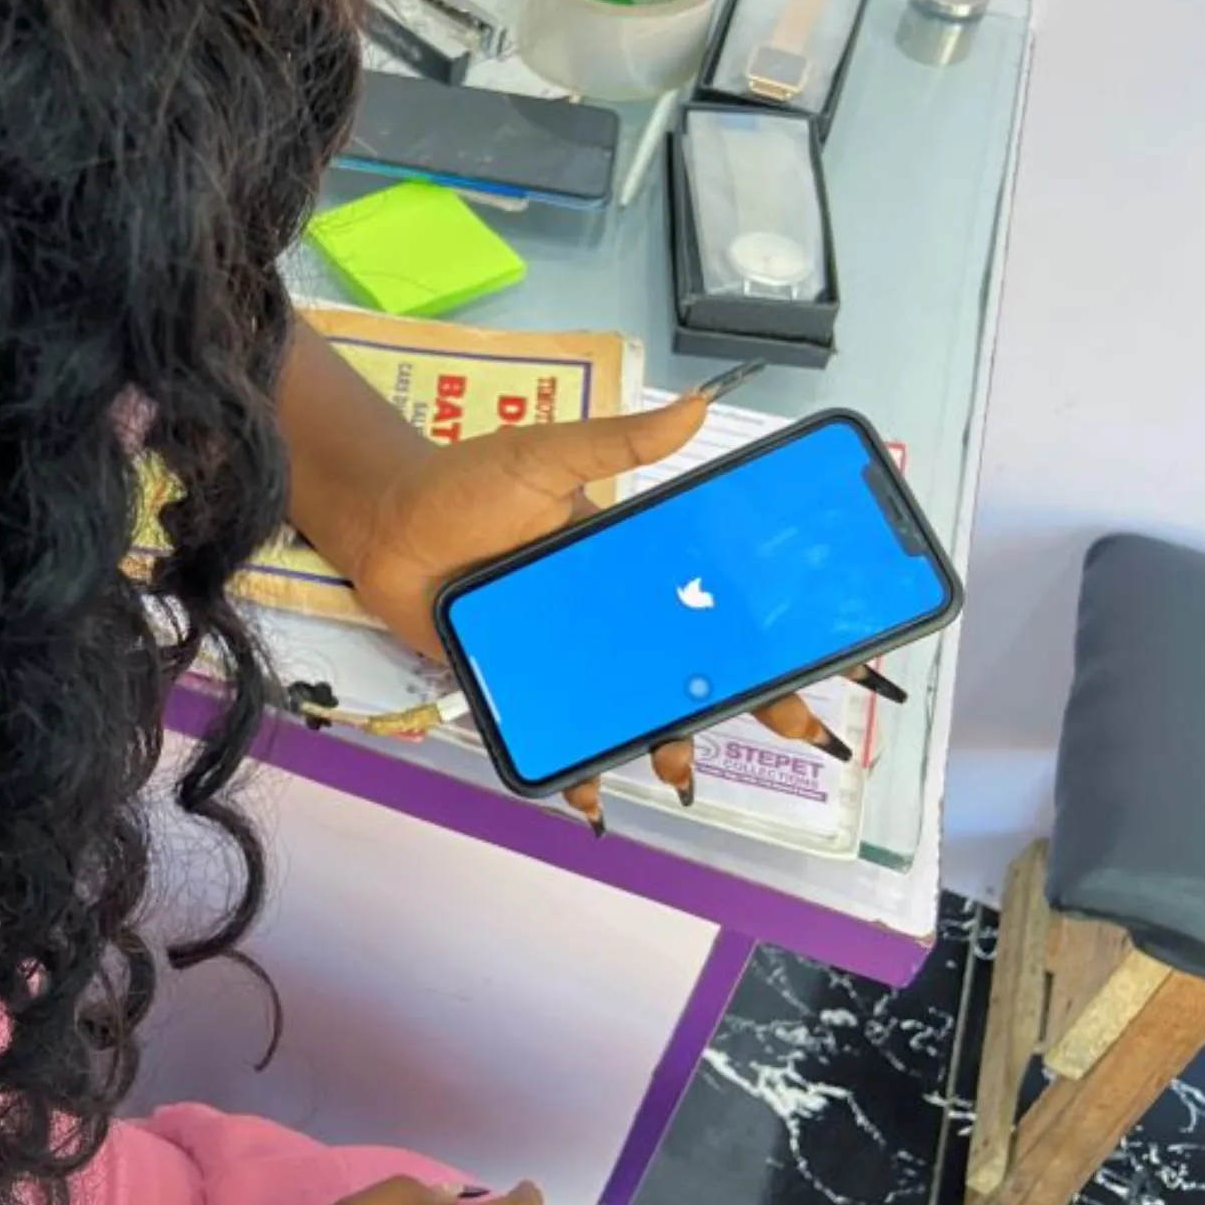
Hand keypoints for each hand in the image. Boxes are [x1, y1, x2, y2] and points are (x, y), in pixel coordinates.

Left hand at [334, 398, 832, 767]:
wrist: (384, 526)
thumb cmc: (464, 486)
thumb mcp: (547, 455)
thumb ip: (617, 440)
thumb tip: (696, 406)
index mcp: (631, 561)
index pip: (711, 596)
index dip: (765, 628)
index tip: (820, 652)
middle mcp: (610, 613)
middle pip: (690, 664)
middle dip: (743, 699)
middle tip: (796, 728)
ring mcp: (571, 654)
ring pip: (633, 709)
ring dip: (664, 741)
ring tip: (678, 763)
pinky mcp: (524, 685)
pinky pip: (562, 733)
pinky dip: (580, 770)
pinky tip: (591, 798)